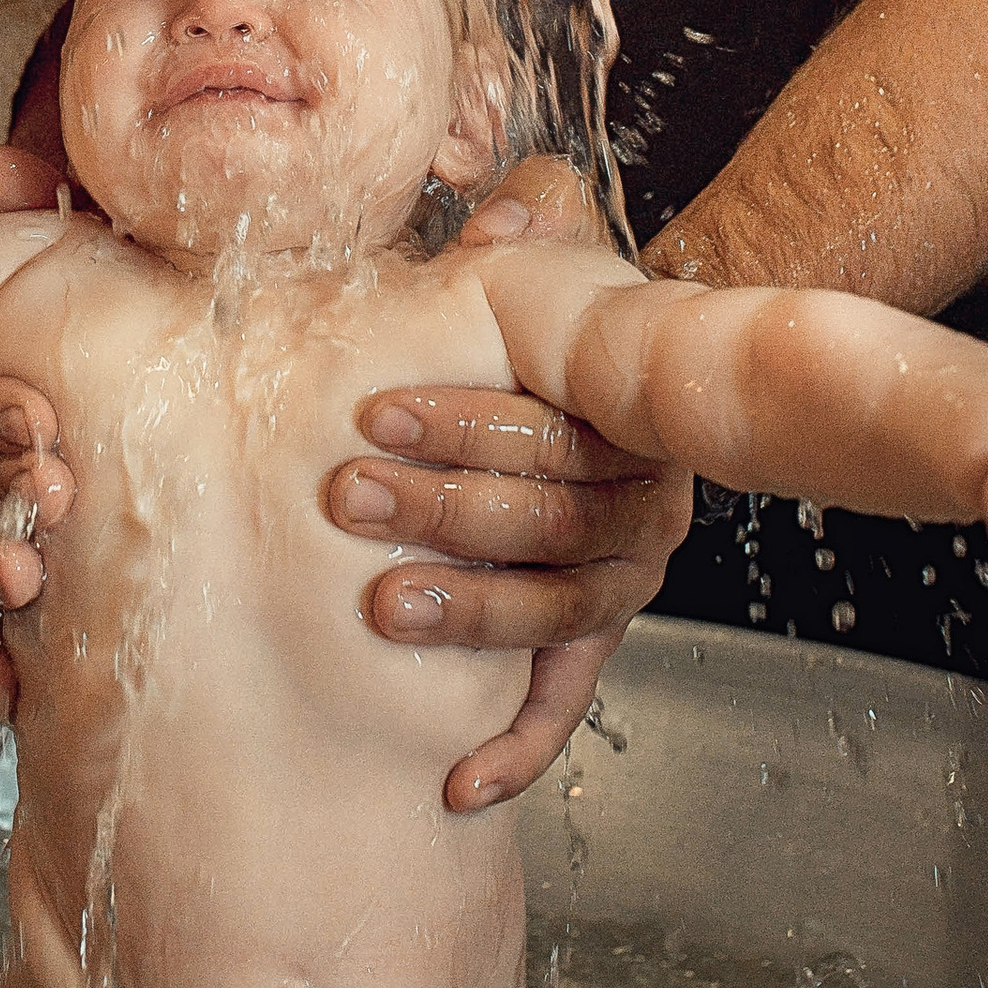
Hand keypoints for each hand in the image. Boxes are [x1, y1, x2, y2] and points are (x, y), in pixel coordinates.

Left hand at [327, 156, 689, 811]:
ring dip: (466, 614)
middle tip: (345, 495)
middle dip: (440, 507)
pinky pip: (562, 705)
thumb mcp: (550, 282)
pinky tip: (454, 786)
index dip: (463, 419)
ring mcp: (621, 581)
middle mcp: (643, 508)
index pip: (550, 429)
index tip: (372, 410)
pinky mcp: (591, 642)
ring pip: (554, 610)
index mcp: (627, 422)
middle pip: (547, 520)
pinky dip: (514, 750)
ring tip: (380, 608)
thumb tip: (511, 201)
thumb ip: (527, 245)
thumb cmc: (567, 339)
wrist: (637, 402)